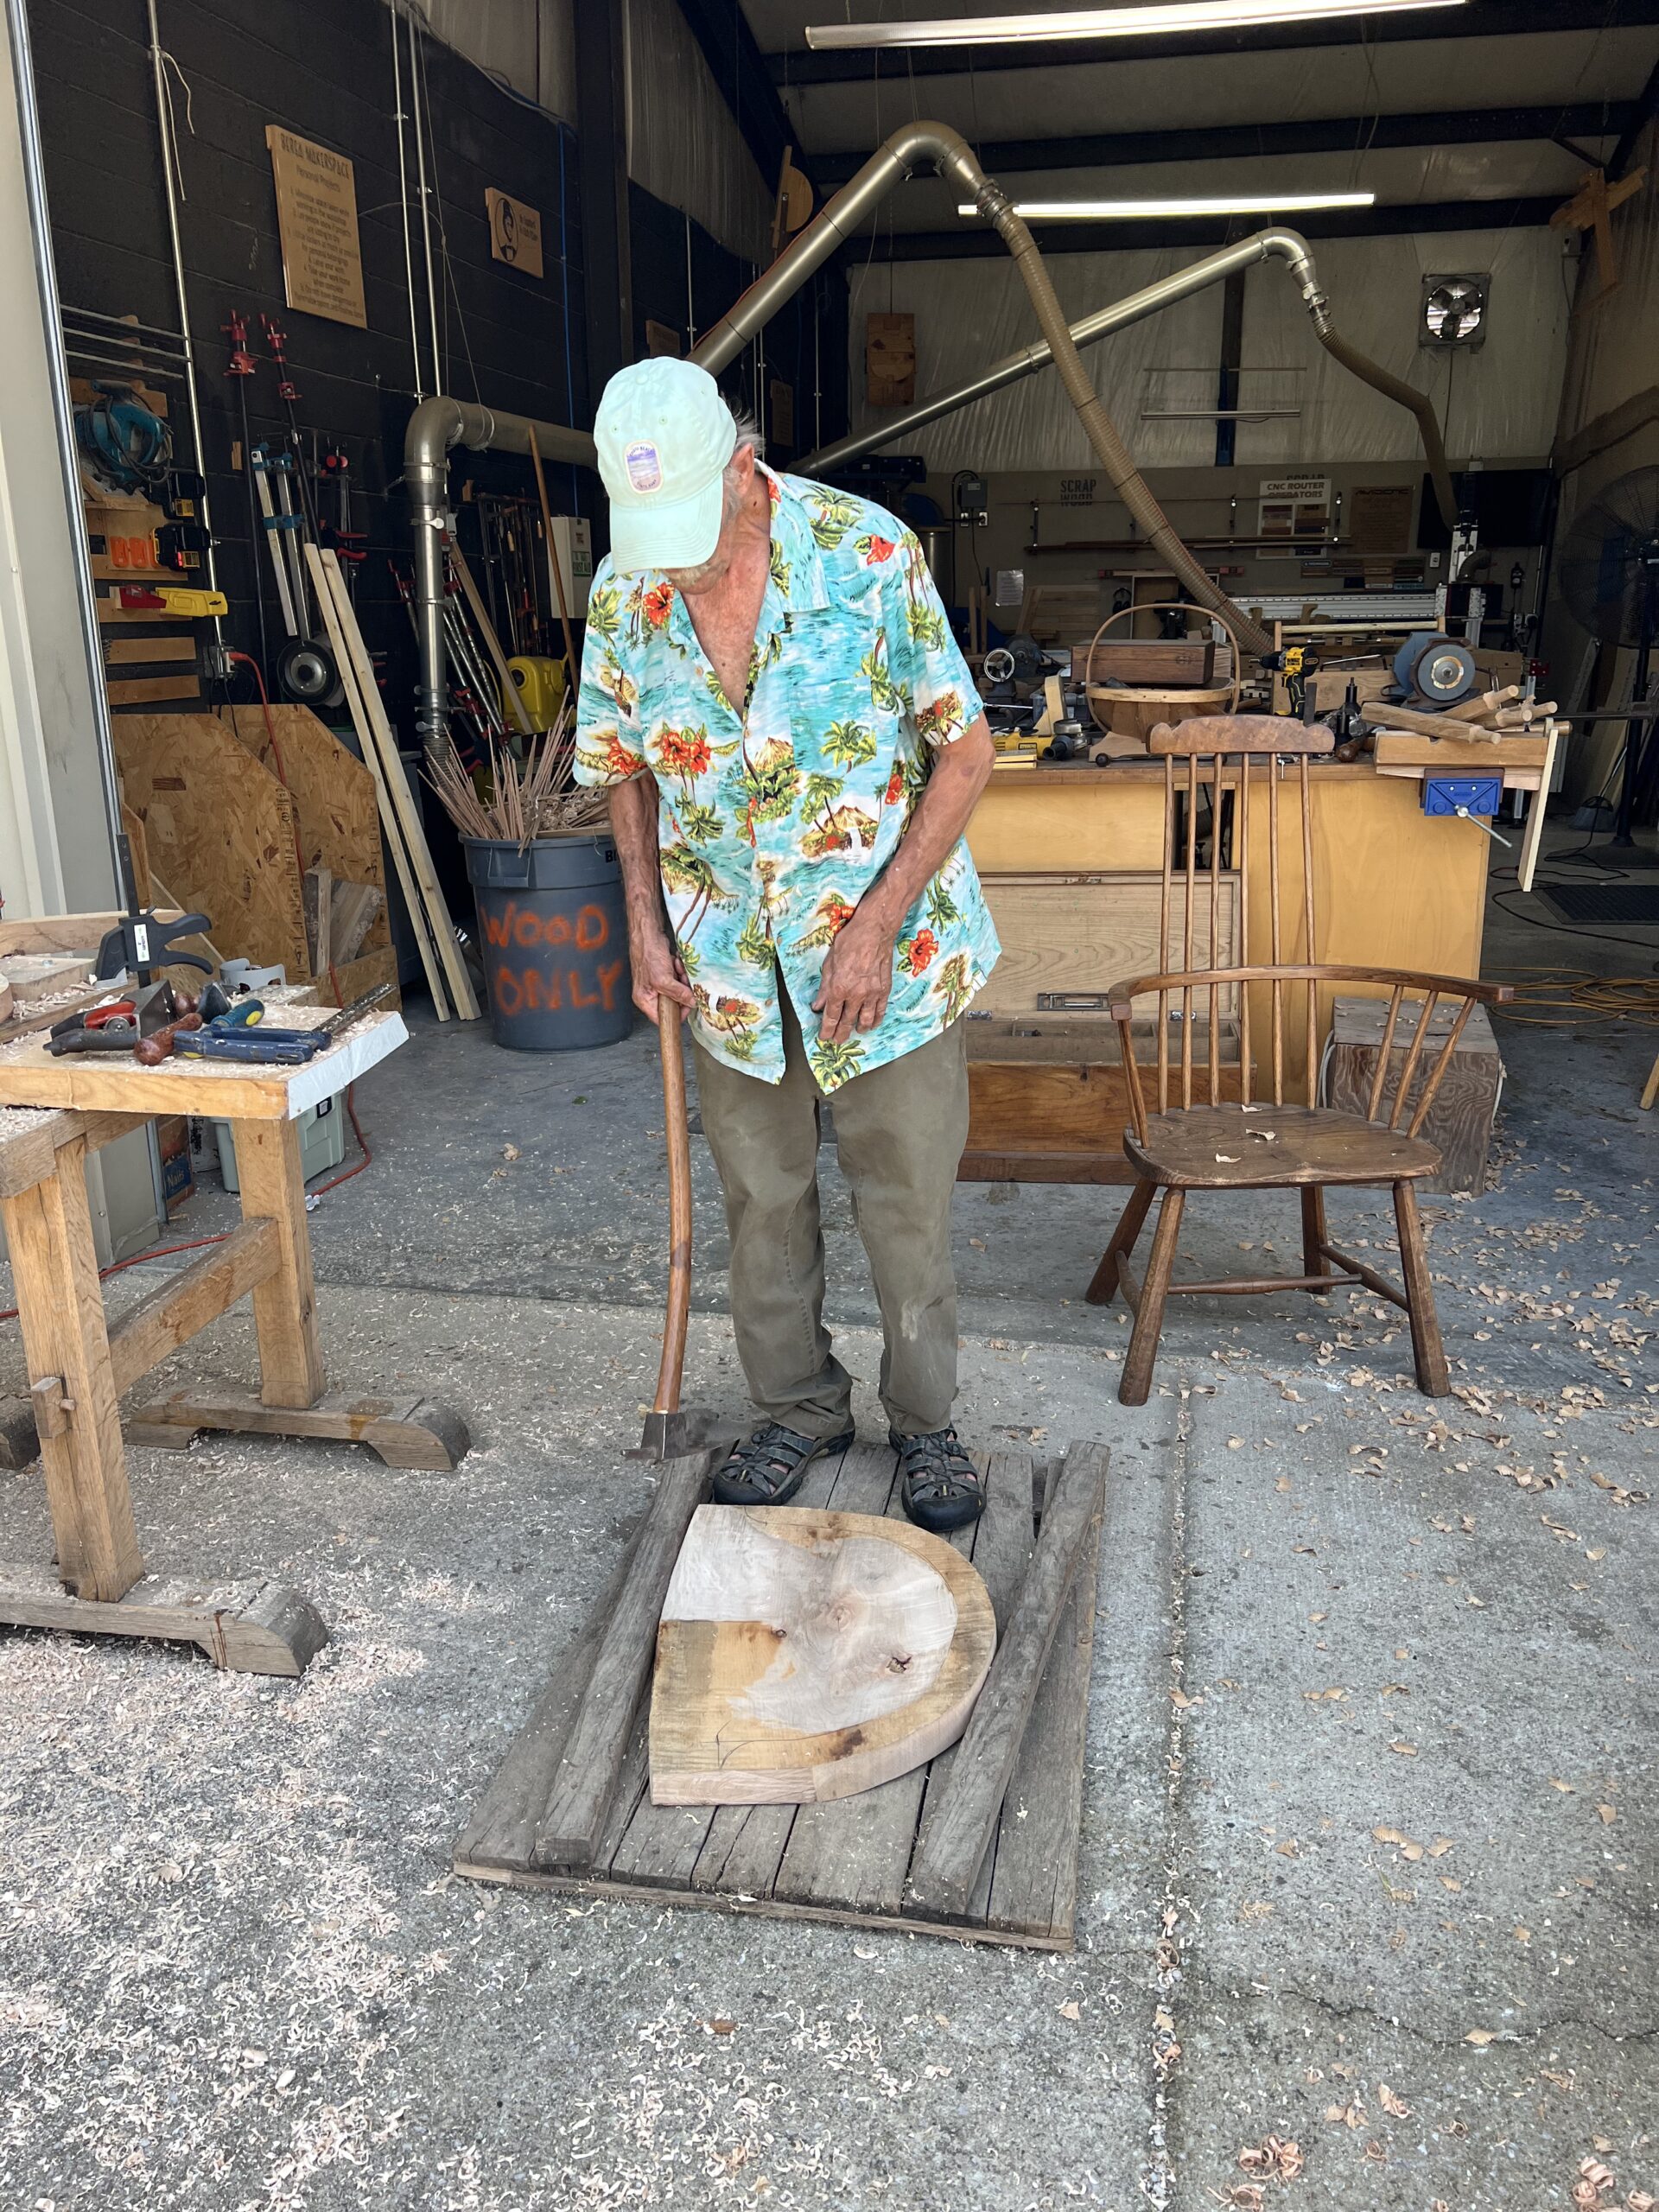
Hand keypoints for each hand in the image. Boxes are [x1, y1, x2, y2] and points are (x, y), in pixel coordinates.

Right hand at [630, 925, 692, 1024]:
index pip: (661, 1018)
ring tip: (677, 968)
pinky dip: (680, 971)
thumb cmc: (648, 954)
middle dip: (681, 992)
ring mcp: (657, 983)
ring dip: (682, 979)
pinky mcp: (664, 973)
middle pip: (672, 1003)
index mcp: (645, 1000)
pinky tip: (676, 962)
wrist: (649, 933)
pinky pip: (677, 979)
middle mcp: (650, 994)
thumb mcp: (663, 979)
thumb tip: (691, 1003)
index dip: (676, 1014)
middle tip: (683, 982)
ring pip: (677, 990)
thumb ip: (678, 994)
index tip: (689, 1006)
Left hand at [813, 911, 895, 1043]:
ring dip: (858, 1029)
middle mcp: (856, 995)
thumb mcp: (829, 964)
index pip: (831, 1016)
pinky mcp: (885, 989)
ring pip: (866, 1020)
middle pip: (847, 1022)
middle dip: (840, 1034)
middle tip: (837, 1040)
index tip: (824, 1036)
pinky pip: (881, 1011)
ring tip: (855, 1032)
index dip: (826, 1029)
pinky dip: (876, 1020)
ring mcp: (872, 994)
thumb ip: (824, 988)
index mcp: (839, 988)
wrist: (874, 931)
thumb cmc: (849, 941)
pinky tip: (872, 1024)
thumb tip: (818, 1005)